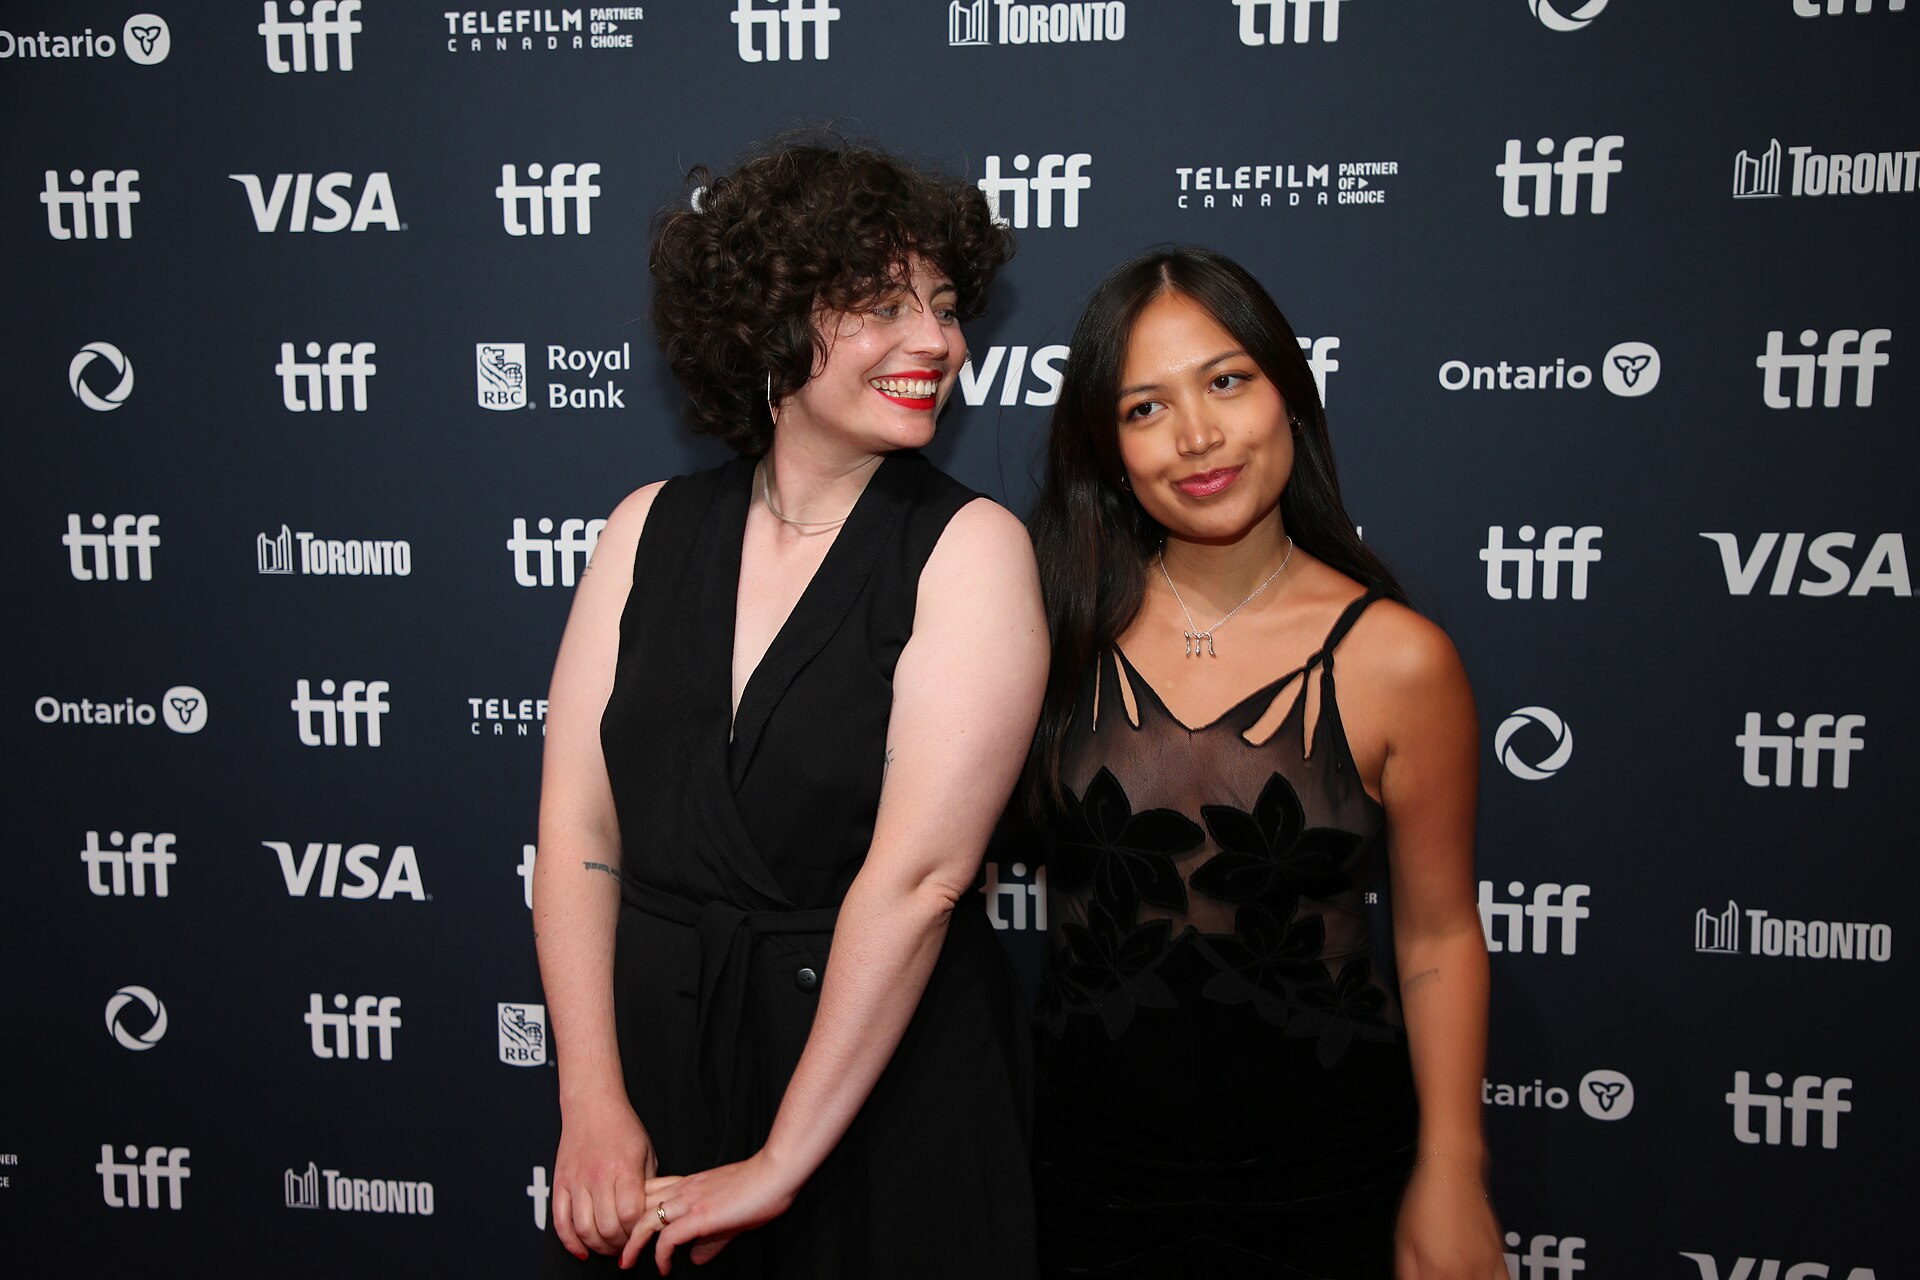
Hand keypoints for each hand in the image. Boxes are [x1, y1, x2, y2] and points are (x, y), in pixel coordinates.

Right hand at [551, 1094, 657, 1259]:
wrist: (592, 1104)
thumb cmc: (623, 1127)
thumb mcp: (647, 1153)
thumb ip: (649, 1185)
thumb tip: (651, 1214)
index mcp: (623, 1169)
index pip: (630, 1215)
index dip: (637, 1231)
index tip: (641, 1233)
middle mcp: (598, 1176)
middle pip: (607, 1227)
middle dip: (619, 1244)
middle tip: (626, 1245)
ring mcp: (576, 1180)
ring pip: (583, 1228)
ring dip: (597, 1246)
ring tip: (607, 1247)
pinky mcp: (560, 1182)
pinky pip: (560, 1220)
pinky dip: (570, 1241)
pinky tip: (581, 1249)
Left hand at [620, 1150, 799, 1272]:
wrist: (776, 1174)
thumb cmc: (759, 1189)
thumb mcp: (729, 1217)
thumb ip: (710, 1238)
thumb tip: (695, 1258)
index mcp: (689, 1184)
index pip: (649, 1192)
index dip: (634, 1211)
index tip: (628, 1233)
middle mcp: (684, 1189)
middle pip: (638, 1203)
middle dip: (622, 1228)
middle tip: (616, 1250)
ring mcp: (690, 1201)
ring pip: (645, 1219)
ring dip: (632, 1244)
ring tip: (626, 1263)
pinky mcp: (700, 1215)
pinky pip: (667, 1237)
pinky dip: (659, 1255)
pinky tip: (663, 1268)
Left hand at [1393, 1150, 1504, 1279]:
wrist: (1454, 1168)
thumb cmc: (1427, 1197)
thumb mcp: (1403, 1238)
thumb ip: (1407, 1272)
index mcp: (1441, 1270)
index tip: (1422, 1278)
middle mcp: (1469, 1270)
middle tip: (1437, 1274)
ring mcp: (1489, 1264)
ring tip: (1456, 1274)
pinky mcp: (1499, 1255)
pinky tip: (1481, 1277)